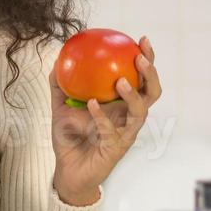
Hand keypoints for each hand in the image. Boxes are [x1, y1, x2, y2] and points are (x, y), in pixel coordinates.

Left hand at [49, 36, 162, 205]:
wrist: (67, 170)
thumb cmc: (70, 138)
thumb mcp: (61, 107)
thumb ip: (60, 84)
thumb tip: (58, 58)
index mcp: (121, 104)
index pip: (140, 78)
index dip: (146, 59)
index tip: (141, 40)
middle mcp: (128, 117)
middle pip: (151, 92)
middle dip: (150, 74)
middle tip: (140, 58)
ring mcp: (125, 133)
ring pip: (140, 112)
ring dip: (132, 94)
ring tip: (120, 81)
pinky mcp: (115, 149)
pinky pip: (111, 131)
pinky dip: (102, 117)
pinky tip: (92, 104)